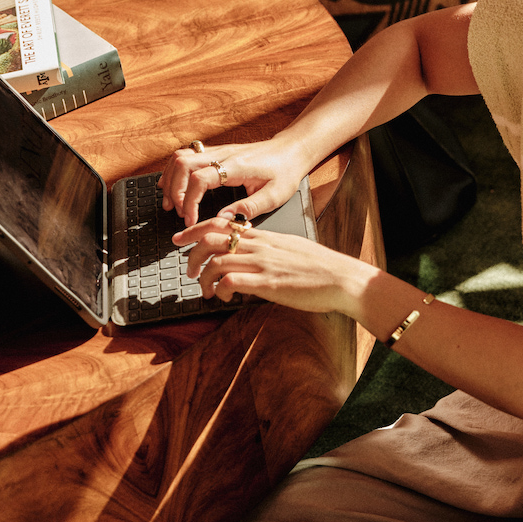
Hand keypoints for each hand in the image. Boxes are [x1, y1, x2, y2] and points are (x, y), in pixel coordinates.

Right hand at [158, 138, 309, 226]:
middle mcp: (223, 154)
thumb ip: (248, 208)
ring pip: (181, 156)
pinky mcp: (216, 151)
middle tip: (177, 212)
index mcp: (236, 166)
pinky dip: (175, 170)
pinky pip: (187, 155)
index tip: (190, 220)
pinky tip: (172, 185)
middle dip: (174, 190)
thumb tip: (222, 219)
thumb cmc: (285, 173)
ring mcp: (218, 150)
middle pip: (183, 164)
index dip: (189, 201)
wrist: (291, 151)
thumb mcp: (273, 196)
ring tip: (170, 202)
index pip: (200, 180)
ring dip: (170, 179)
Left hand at [180, 215, 376, 315]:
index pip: (220, 224)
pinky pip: (231, 282)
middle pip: (211, 239)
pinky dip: (220, 290)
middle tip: (188, 270)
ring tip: (206, 291)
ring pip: (216, 261)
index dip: (194, 230)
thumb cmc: (320, 267)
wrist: (341, 278)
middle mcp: (259, 246)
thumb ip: (268, 248)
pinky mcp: (267, 284)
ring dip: (204, 278)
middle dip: (192, 254)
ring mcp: (262, 264)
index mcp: (263, 236)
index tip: (180, 239)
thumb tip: (252, 254)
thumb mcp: (290, 248)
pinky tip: (224, 298)